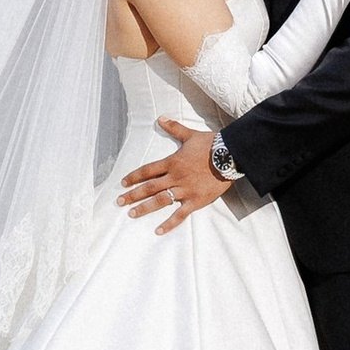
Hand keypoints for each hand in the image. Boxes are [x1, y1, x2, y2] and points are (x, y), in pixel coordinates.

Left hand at [117, 122, 236, 233]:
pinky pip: (180, 214)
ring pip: (160, 200)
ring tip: (131, 214)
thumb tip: (160, 118)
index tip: (123, 183)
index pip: (148, 170)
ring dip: (145, 208)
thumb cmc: (211, 144)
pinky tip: (158, 231)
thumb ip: (174, 128)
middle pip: (149, 187)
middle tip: (119, 202)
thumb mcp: (190, 135)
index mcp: (172, 162)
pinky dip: (169, 223)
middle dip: (133, 195)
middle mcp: (175, 177)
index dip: (134, 177)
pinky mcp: (196, 201)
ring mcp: (185, 190)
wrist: (230, 155)